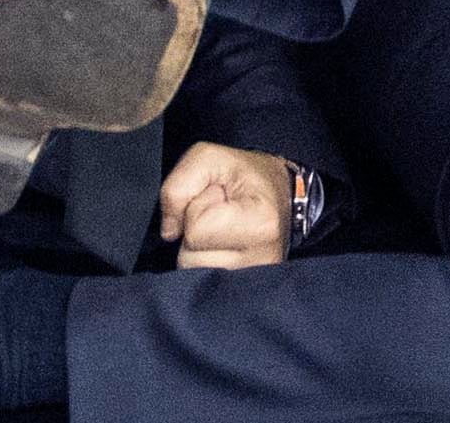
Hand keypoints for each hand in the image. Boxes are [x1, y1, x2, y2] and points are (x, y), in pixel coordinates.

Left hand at [155, 144, 298, 271]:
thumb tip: (169, 231)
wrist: (280, 194)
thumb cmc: (246, 175)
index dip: (198, 207)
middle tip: (220, 214)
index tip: (220, 196)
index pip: (197, 230)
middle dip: (196, 232)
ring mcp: (254, 281)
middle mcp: (262, 261)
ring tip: (221, 230)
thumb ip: (179, 185)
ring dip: (198, 250)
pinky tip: (221, 248)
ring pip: (193, 274)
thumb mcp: (210, 158)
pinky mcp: (245, 291)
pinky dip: (204, 264)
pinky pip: (203, 284)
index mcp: (260, 225)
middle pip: (191, 259)